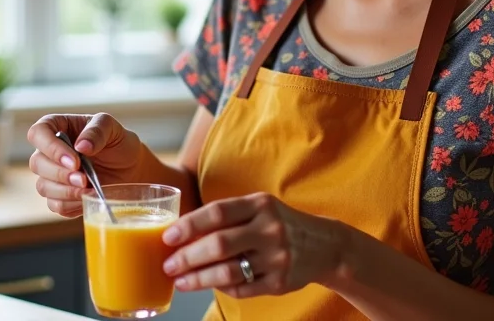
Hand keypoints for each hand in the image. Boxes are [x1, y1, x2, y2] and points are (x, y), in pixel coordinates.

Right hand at [26, 113, 142, 216]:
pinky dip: (71, 204)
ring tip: (89, 189)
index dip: (51, 148)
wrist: (131, 168)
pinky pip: (55, 205)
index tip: (74, 161)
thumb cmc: (118, 142)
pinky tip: (88, 198)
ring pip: (43, 186)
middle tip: (84, 179)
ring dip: (65, 191)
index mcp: (58, 127)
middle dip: (60, 174)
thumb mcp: (113, 128)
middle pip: (37, 163)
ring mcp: (53, 176)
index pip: (38, 133)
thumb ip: (97, 131)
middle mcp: (49, 152)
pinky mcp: (60, 197)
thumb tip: (81, 146)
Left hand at [161, 192, 346, 297]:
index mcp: (260, 205)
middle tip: (168, 265)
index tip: (168, 236)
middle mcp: (269, 229)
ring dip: (198, 278)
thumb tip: (184, 232)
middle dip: (188, 257)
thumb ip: (228, 216)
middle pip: (219, 244)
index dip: (189, 225)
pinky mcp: (280, 282)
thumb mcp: (260, 208)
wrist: (325, 246)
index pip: (218, 212)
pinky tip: (208, 285)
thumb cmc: (279, 223)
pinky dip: (221, 288)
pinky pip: (242, 289)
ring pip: (228, 272)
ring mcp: (276, 257)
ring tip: (180, 281)